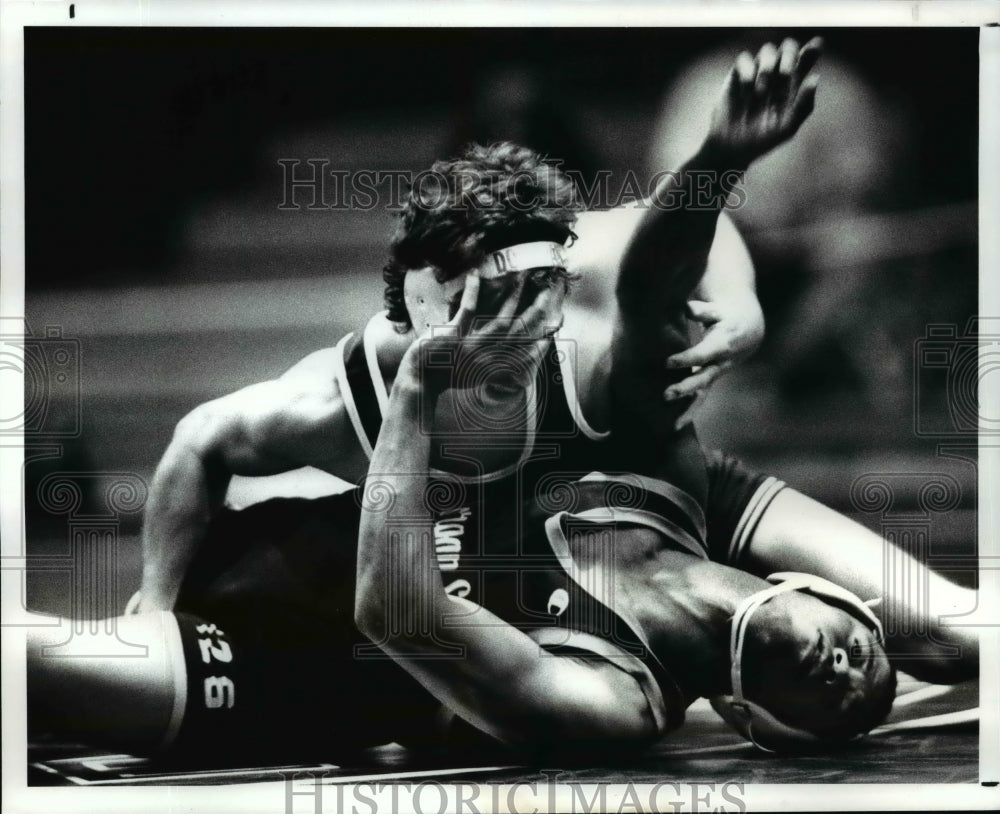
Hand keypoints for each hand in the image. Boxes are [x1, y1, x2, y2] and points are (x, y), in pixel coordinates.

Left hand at [401, 272, 565, 396]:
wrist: (420, 380)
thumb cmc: (446, 376)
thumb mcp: (475, 377)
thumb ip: (496, 370)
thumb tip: (514, 365)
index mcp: (493, 366)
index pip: (525, 351)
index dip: (542, 337)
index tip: (555, 325)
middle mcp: (486, 356)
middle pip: (518, 331)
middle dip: (535, 311)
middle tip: (547, 291)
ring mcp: (471, 345)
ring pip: (499, 319)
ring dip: (511, 297)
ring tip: (520, 277)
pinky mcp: (453, 335)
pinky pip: (467, 311)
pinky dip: (472, 293)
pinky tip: (475, 275)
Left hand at [664, 297, 764, 426]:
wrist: (747, 331)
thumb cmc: (725, 316)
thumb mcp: (716, 310)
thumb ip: (699, 310)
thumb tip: (684, 307)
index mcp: (722, 344)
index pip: (703, 354)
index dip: (686, 359)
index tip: (667, 362)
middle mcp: (721, 363)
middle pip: (704, 378)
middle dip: (686, 387)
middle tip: (666, 395)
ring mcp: (717, 375)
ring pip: (703, 395)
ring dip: (688, 409)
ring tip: (672, 425)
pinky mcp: (711, 381)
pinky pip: (701, 399)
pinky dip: (689, 412)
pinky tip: (674, 427)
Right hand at [706, 37, 821, 167]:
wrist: (731, 148)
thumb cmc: (762, 141)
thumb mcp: (787, 128)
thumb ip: (804, 105)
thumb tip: (815, 77)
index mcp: (792, 85)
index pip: (806, 59)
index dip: (813, 48)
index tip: (817, 44)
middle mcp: (776, 75)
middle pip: (788, 48)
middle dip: (789, 55)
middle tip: (786, 75)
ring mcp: (756, 73)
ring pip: (767, 50)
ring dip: (768, 66)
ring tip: (762, 92)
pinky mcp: (737, 75)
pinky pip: (744, 59)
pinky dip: (748, 71)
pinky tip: (747, 90)